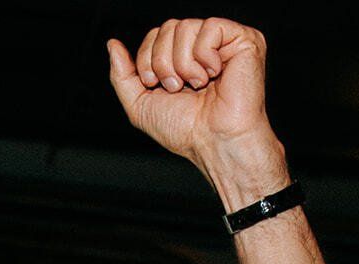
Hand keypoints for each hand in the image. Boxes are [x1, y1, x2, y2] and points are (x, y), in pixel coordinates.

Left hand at [107, 18, 276, 173]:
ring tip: (197, 84)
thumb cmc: (183, 129)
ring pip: (186, 26)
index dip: (147, 59)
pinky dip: (205, 56)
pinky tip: (216, 75)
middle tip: (178, 88)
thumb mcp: (140, 103)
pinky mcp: (246, 40)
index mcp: (183, 58)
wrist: (213, 142)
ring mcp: (225, 41)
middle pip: (167, 27)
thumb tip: (112, 43)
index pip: (155, 35)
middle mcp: (204, 46)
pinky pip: (210, 27)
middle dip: (162, 62)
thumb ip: (122, 74)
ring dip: (183, 64)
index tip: (157, 86)